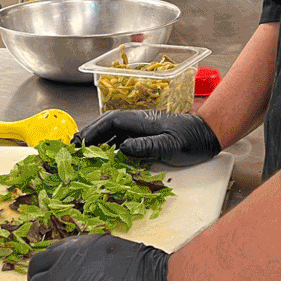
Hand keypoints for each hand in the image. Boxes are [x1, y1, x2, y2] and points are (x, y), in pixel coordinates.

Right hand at [72, 110, 220, 166]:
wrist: (208, 135)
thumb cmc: (192, 139)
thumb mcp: (170, 144)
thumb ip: (147, 145)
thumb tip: (122, 147)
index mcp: (141, 120)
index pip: (110, 121)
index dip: (92, 130)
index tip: (77, 141)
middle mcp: (138, 123)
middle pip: (107, 126)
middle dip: (89, 136)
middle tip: (73, 151)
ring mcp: (142, 130)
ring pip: (114, 134)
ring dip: (98, 143)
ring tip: (83, 157)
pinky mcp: (147, 139)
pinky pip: (123, 142)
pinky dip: (110, 149)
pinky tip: (105, 160)